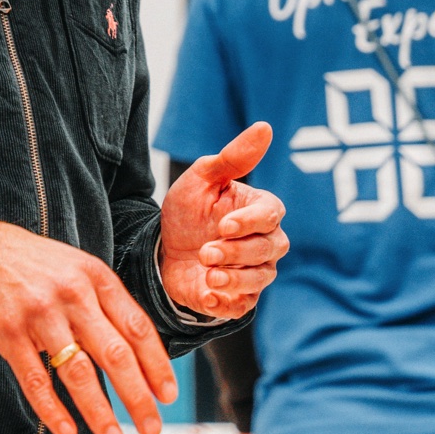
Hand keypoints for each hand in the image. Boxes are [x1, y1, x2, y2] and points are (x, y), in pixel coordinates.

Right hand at [0, 214, 178, 433]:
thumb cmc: (27, 262)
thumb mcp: (74, 267)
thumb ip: (101, 301)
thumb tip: (133, 349)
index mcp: (95, 277)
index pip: (137, 327)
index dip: (157, 365)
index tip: (167, 395)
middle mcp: (72, 294)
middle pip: (115, 354)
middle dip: (137, 397)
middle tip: (151, 428)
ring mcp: (40, 315)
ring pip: (78, 372)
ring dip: (100, 412)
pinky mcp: (9, 333)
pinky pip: (36, 380)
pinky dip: (53, 410)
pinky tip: (68, 431)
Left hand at [160, 123, 288, 319]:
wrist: (163, 249)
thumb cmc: (188, 210)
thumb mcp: (202, 179)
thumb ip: (232, 157)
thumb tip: (264, 127)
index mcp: (260, 210)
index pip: (270, 215)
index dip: (249, 222)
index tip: (223, 225)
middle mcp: (265, 242)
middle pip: (268, 250)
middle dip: (237, 252)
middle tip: (206, 251)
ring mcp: (254, 272)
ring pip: (260, 278)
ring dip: (234, 278)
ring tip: (207, 273)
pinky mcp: (239, 298)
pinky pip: (244, 306)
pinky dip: (228, 304)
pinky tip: (208, 295)